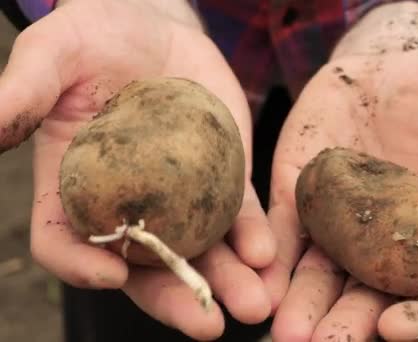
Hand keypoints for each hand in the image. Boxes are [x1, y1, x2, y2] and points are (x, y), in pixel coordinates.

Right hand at [0, 0, 274, 339]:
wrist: (155, 27)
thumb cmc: (93, 36)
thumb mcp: (52, 54)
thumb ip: (23, 91)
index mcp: (75, 186)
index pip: (67, 241)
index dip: (82, 266)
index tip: (113, 276)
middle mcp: (128, 203)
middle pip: (145, 266)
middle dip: (174, 298)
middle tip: (207, 327)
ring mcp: (179, 194)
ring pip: (199, 249)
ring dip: (227, 281)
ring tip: (255, 305)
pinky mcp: (221, 177)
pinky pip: (238, 214)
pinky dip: (253, 238)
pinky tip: (268, 257)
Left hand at [262, 51, 417, 340]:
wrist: (398, 66)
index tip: (392, 329)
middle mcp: (384, 246)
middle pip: (366, 299)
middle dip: (343, 326)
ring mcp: (339, 223)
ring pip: (318, 275)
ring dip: (300, 305)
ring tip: (283, 330)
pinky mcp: (300, 194)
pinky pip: (283, 231)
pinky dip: (270, 256)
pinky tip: (256, 280)